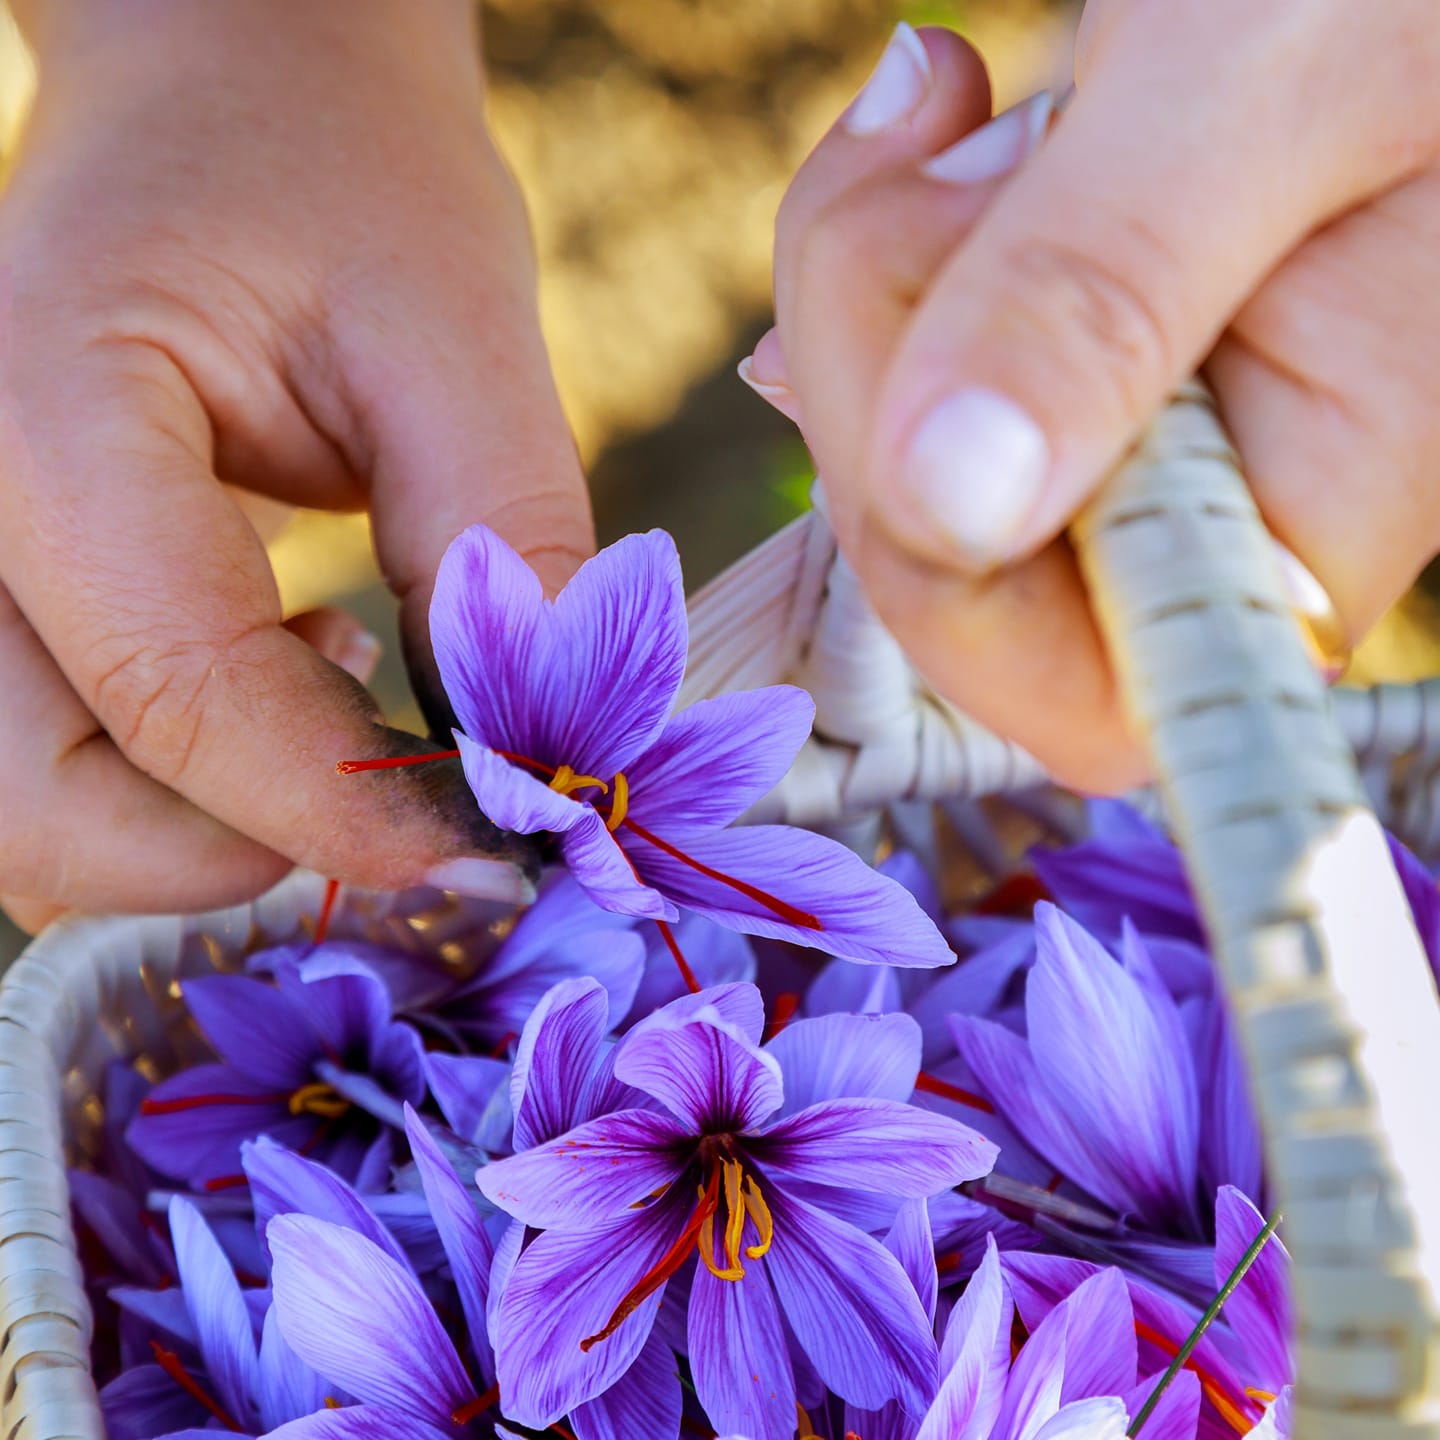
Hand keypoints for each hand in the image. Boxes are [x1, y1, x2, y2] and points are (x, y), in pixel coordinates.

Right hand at [0, 0, 592, 928]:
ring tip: (342, 688)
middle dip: (238, 852)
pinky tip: (293, 671)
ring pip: (32, 812)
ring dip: (200, 829)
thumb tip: (547, 758)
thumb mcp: (454, 333)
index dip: (344, 807)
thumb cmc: (342, 176)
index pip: (177, 695)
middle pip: (38, 806)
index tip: (489, 855)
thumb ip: (500, 546)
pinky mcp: (2, 584)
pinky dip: (178, 786)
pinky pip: (58, 759)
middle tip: (404, 795)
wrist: (237, 96)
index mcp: (44, 415)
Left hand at [759, 5, 1439, 790]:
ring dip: (869, 269)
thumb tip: (949, 509)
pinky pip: (889, 373)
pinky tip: (937, 131)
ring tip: (963, 111)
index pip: (1085, 700)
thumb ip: (1105, 298)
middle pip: (941, 565)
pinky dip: (873, 245)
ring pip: (887, 458)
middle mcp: (1210, 512)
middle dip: (877, 351)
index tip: (932, 377)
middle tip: (948, 151)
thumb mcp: (1260, 87)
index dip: (951, 585)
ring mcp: (1125, 443)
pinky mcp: (1056, 368)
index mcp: (1309, 510)